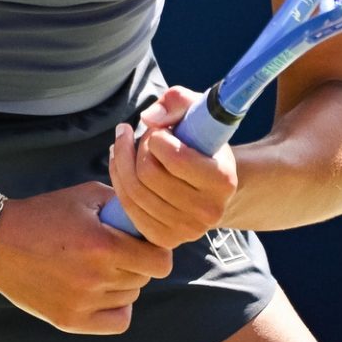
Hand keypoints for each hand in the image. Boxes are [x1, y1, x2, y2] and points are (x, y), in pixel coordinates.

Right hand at [0, 183, 174, 333]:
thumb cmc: (44, 213)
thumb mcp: (85, 196)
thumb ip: (122, 207)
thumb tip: (152, 220)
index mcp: (102, 245)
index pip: (160, 262)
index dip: (156, 251)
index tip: (144, 244)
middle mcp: (95, 277)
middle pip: (144, 278)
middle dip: (136, 263)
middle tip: (115, 251)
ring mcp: (82, 303)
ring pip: (129, 297)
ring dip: (122, 283)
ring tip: (98, 267)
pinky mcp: (69, 321)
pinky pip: (117, 322)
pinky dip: (116, 308)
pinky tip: (102, 292)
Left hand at [108, 85, 238, 248]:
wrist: (210, 182)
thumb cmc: (202, 142)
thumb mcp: (197, 111)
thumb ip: (177, 102)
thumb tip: (148, 119)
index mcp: (223, 180)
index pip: (174, 158)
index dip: (156, 138)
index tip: (159, 131)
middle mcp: (208, 211)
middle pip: (148, 175)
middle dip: (136, 148)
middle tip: (140, 136)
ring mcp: (187, 230)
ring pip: (134, 191)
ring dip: (121, 161)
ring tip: (124, 143)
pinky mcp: (165, 239)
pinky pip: (128, 208)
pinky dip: (118, 181)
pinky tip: (121, 164)